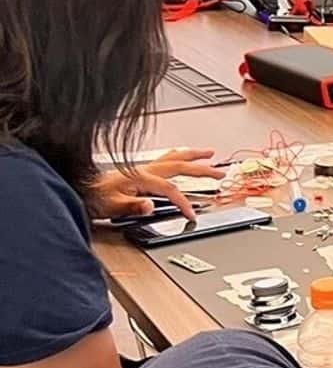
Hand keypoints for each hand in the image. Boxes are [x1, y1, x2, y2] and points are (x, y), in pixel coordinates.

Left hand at [89, 148, 222, 219]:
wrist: (78, 190)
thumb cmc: (94, 198)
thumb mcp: (113, 207)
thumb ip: (133, 206)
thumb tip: (150, 206)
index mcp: (139, 177)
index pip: (170, 189)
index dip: (183, 202)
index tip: (191, 214)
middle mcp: (142, 170)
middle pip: (178, 165)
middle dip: (201, 168)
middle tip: (219, 171)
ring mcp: (140, 168)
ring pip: (172, 158)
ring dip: (192, 155)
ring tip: (208, 153)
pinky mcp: (137, 171)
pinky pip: (164, 160)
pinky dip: (177, 156)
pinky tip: (180, 156)